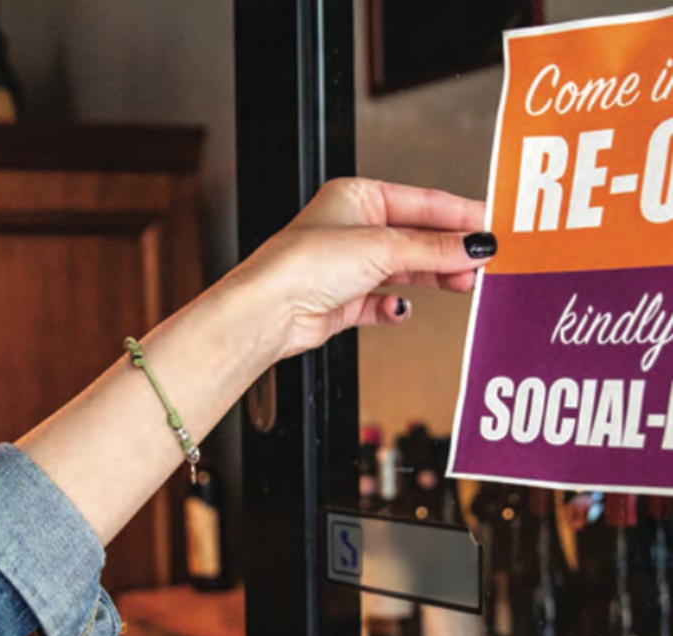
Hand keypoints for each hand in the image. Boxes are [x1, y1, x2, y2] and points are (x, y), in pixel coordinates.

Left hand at [230, 177, 492, 358]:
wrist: (269, 311)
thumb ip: (433, 247)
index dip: (460, 215)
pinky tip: (400, 310)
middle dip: (449, 251)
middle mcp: (352, 230)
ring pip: (403, 270)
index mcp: (357, 198)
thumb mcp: (381, 247)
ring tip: (462, 284)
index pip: (422, 202)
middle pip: (416, 238)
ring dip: (432, 277)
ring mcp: (347, 267)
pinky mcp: (342, 301)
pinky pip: (380, 303)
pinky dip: (393, 308)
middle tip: (484, 262)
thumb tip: (475, 244)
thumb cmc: (303, 264)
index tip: (493, 225)